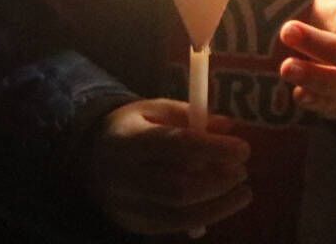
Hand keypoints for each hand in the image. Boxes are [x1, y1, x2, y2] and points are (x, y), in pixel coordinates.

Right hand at [84, 98, 251, 235]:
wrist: (91, 157)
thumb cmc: (134, 127)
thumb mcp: (156, 109)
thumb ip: (190, 115)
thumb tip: (227, 126)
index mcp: (129, 140)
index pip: (175, 146)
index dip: (213, 149)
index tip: (244, 149)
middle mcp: (123, 177)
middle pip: (177, 188)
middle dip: (218, 183)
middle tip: (242, 172)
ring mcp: (126, 206)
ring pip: (177, 215)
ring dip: (218, 206)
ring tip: (242, 192)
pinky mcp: (133, 224)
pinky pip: (173, 227)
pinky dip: (203, 217)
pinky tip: (222, 204)